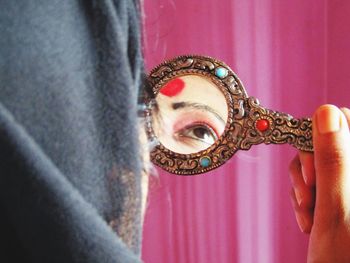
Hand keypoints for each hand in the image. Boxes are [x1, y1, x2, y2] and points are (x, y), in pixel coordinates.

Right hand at [289, 105, 349, 262]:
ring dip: (305, 187)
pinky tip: (309, 218)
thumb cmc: (343, 259)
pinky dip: (305, 197)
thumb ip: (333, 158)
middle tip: (309, 193)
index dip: (323, 133)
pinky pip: (316, 181)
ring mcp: (347, 185)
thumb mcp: (335, 208)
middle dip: (309, 167)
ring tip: (309, 214)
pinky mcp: (339, 194)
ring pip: (318, 163)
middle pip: (329, 143)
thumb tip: (327, 112)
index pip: (349, 122)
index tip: (310, 158)